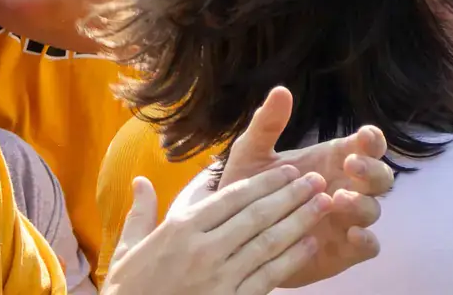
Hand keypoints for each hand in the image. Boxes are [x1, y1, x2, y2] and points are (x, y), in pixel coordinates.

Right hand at [106, 165, 337, 294]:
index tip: (288, 170)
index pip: (232, 197)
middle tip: (318, 180)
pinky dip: (292, 258)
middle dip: (291, 195)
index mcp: (181, 229)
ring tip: (325, 204)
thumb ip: (140, 213)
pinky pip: (268, 276)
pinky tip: (311, 244)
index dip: (265, 182)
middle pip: (257, 214)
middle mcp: (204, 249)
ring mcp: (219, 278)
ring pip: (268, 242)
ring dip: (300, 220)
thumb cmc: (128, 292)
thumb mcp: (127, 250)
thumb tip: (141, 180)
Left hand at [215, 86, 389, 284]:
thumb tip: (281, 90)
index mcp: (332, 160)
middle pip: (381, 177)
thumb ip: (267, 125)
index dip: (372, 139)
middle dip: (372, 168)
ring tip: (337, 199)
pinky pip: (369, 246)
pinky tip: (351, 234)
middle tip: (351, 165)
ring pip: (374, 209)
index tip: (364, 135)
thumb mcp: (253, 155)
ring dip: (362, 203)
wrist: (235, 236)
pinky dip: (367, 240)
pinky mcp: (343, 250)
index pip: (366, 145)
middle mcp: (346, 187)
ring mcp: (346, 220)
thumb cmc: (250, 191)